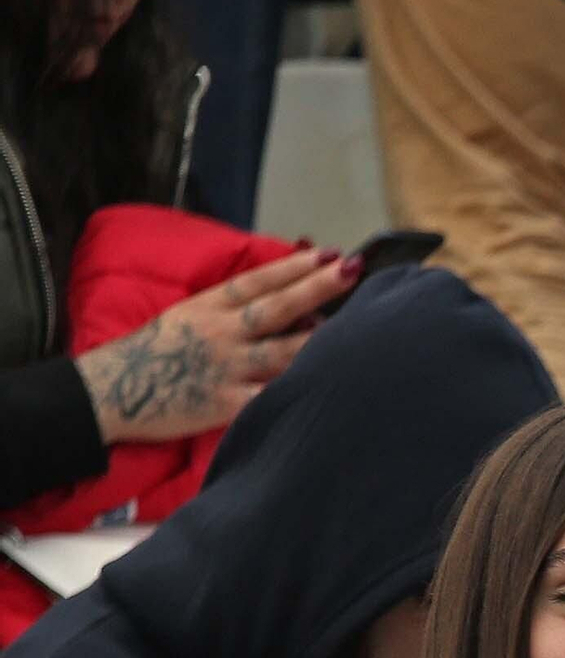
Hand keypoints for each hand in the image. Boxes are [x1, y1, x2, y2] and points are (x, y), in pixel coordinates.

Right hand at [76, 246, 360, 445]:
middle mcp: (222, 333)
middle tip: (351, 270)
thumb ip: (225, 310)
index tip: (326, 253)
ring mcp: (226, 368)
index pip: (259, 282)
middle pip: (278, 308)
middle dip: (317, 288)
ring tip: (357, 326)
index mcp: (210, 307)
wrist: (113, 390)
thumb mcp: (184, 317)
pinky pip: (268, 398)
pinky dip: (296, 393)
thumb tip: (274, 301)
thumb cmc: (151, 355)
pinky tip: (326, 386)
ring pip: (282, 351)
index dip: (294, 267)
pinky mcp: (225, 404)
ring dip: (318, 338)